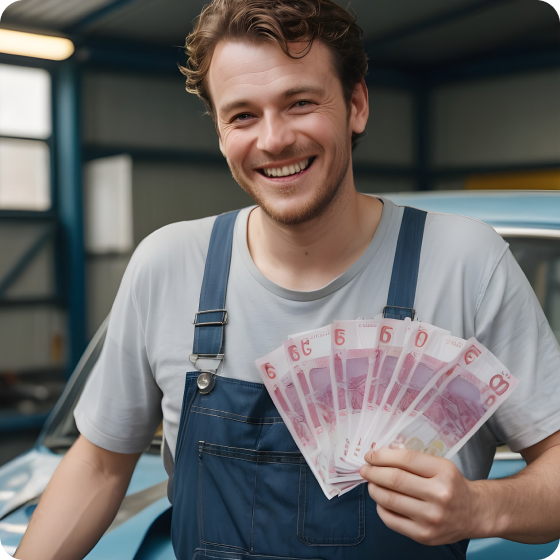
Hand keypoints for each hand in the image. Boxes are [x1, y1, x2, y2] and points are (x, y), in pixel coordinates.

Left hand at [359, 447, 485, 545]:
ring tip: (371, 483)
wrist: (474, 513)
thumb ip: (413, 460)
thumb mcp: (440, 465)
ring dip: (374, 488)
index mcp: (443, 472)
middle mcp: (439, 495)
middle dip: (373, 472)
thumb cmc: (452, 484)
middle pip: (395, 480)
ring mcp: (431, 518)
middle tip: (365, 469)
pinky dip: (381, 507)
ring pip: (390, 500)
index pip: (405, 459)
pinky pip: (391, 520)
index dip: (382, 456)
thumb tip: (379, 456)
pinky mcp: (424, 536)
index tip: (370, 455)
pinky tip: (381, 500)